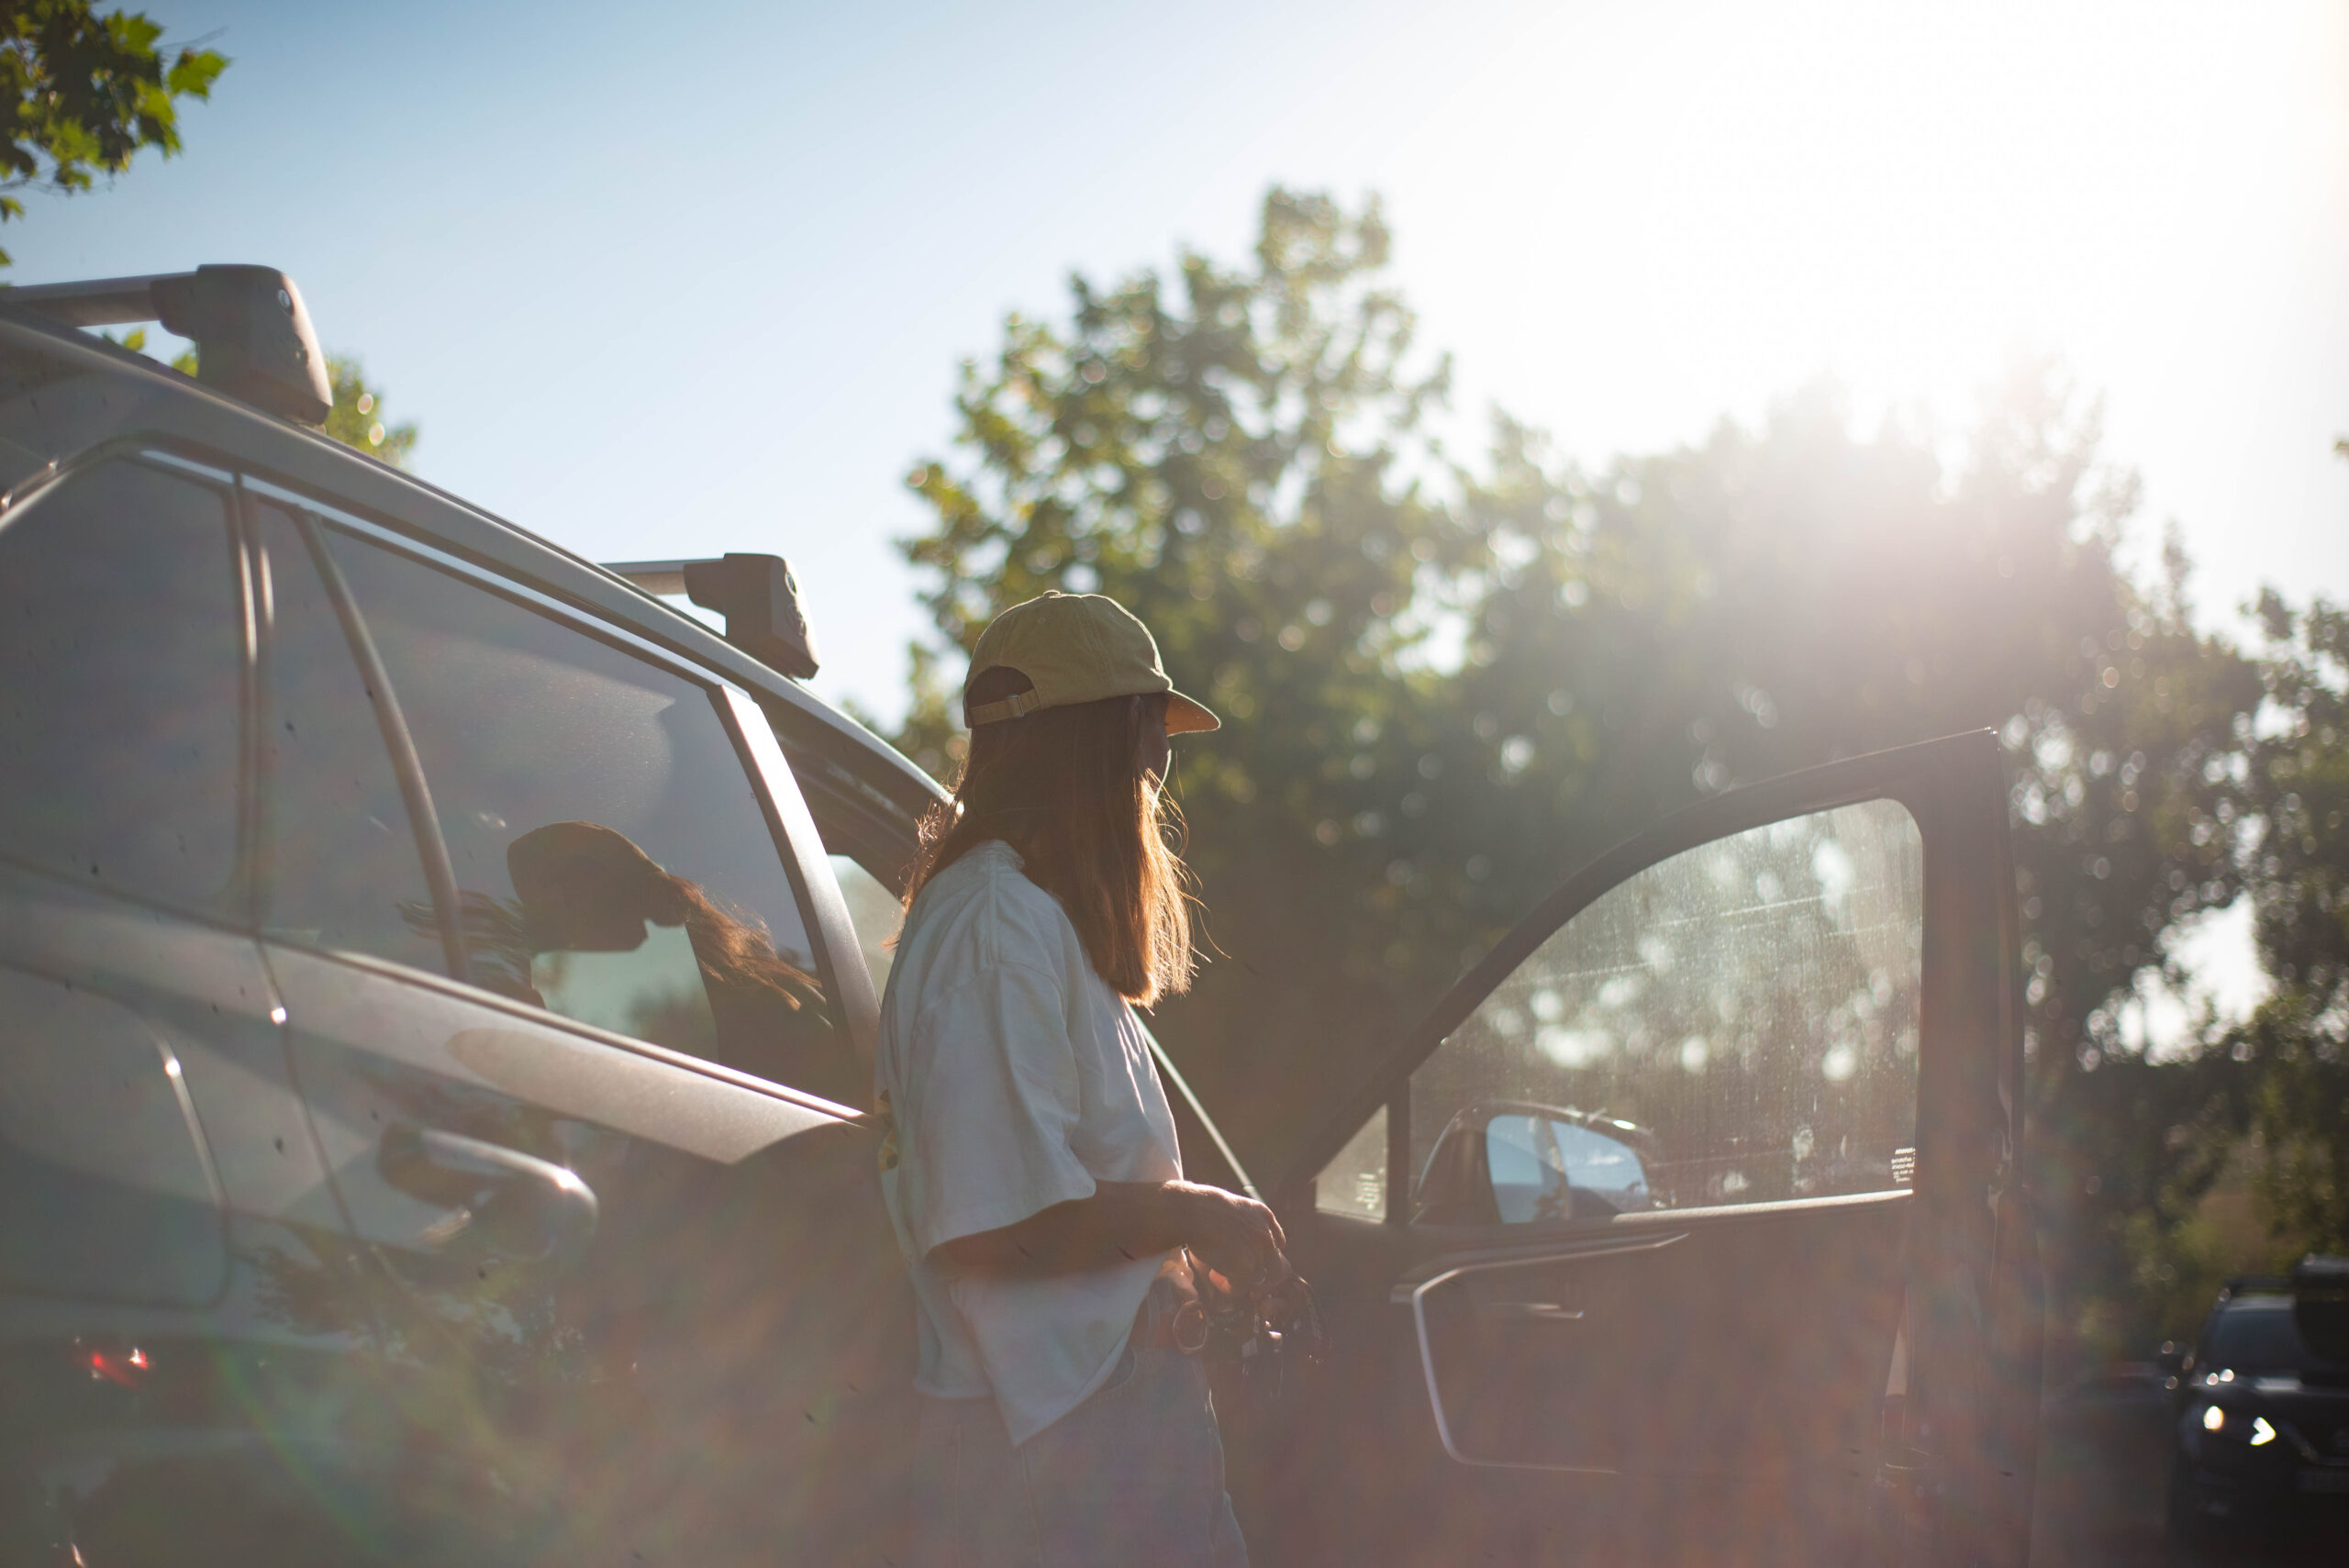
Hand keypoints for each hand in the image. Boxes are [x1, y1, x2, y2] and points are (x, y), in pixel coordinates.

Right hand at [1168, 1181, 1286, 1291]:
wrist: (1193, 1211)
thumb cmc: (1202, 1207)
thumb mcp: (1232, 1208)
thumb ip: (1243, 1224)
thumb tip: (1237, 1244)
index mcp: (1264, 1215)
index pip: (1277, 1242)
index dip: (1263, 1255)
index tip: (1249, 1260)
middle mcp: (1265, 1233)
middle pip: (1276, 1266)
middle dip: (1261, 1276)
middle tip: (1246, 1282)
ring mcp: (1257, 1250)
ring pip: (1257, 1277)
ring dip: (1239, 1280)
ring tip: (1217, 1273)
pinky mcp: (1245, 1266)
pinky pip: (1241, 1287)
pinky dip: (1228, 1287)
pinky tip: (1214, 1277)